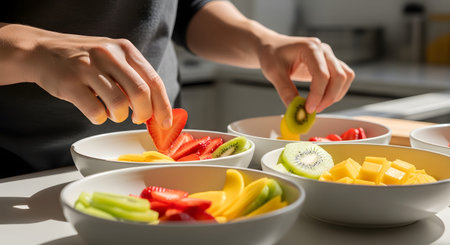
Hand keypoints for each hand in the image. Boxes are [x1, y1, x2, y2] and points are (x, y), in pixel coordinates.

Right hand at [24, 27, 171, 126]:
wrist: (42, 51)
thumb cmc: (83, 59)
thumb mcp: (112, 57)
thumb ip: (133, 77)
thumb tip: (155, 108)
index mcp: (125, 49)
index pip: (153, 80)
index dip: (163, 105)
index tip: (165, 122)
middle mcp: (109, 55)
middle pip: (140, 93)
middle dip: (144, 113)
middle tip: (138, 119)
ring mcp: (88, 68)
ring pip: (119, 104)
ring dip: (119, 117)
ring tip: (113, 112)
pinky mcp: (71, 84)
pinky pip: (96, 112)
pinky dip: (100, 119)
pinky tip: (96, 111)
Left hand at [257, 35, 354, 112]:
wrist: (273, 47)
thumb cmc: (272, 55)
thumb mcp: (274, 73)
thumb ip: (286, 91)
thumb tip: (295, 109)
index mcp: (310, 48)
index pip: (322, 74)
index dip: (317, 95)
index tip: (308, 109)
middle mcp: (323, 50)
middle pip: (339, 76)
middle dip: (328, 97)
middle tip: (313, 110)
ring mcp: (328, 56)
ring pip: (345, 77)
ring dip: (335, 95)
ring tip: (317, 106)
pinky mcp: (329, 64)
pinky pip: (343, 78)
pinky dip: (336, 91)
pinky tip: (321, 99)